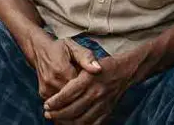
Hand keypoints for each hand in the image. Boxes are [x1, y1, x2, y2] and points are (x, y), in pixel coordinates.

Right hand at [29, 36, 101, 100]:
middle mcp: (52, 81)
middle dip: (82, 94)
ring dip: (74, 98)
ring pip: (66, 102)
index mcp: (61, 69)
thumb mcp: (73, 47)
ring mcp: (46, 88)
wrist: (39, 50)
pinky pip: (59, 103)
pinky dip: (66, 101)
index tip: (92, 81)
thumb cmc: (59, 48)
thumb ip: (86, 57)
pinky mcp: (43, 94)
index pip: (80, 86)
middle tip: (86, 86)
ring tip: (78, 89)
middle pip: (73, 96)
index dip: (88, 86)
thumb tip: (98, 69)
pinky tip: (70, 93)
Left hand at [44, 39, 166, 123]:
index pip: (69, 93)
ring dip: (66, 122)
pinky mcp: (107, 111)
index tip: (46, 104)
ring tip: (56, 120)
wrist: (126, 70)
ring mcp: (103, 103)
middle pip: (73, 109)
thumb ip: (82, 60)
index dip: (56, 101)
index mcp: (89, 78)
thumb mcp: (90, 55)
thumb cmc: (104, 63)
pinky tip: (71, 123)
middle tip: (47, 113)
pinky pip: (93, 123)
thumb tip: (72, 75)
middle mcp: (96, 92)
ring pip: (81, 119)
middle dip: (58, 114)